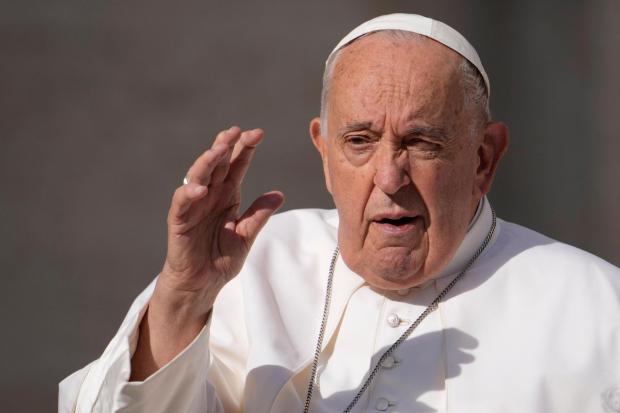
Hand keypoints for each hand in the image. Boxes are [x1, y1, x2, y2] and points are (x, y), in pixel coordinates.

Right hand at [161, 126, 283, 310]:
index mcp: (227, 195)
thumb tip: (279, 194)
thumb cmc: (221, 259)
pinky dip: (189, 193)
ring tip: (218, 150)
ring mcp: (193, 206)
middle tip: (237, 131)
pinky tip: (200, 187)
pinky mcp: (179, 221)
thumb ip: (259, 214)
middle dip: (226, 146)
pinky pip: (182, 203)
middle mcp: (210, 195)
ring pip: (198, 176)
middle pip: (217, 164)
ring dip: (207, 162)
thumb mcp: (246, 235)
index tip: (258, 133)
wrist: (202, 285)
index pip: (236, 165)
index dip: (245, 149)